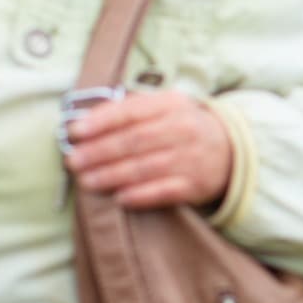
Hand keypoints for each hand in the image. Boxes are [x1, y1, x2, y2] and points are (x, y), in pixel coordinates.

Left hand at [65, 91, 232, 210]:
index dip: (101, 122)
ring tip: (86, 181)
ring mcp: (191, 158)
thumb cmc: (182, 127)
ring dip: (111, 176)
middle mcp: (184, 130)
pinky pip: (163, 192)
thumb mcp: (163, 107)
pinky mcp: (195, 186)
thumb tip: (86, 121)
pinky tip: (119, 198)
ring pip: (145, 168)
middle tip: (73, 161)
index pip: (131, 112)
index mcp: (172, 105)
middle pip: (134, 141)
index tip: (75, 132)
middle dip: (99, 152)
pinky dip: (139, 196)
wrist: (229, 151)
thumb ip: (129, 109)